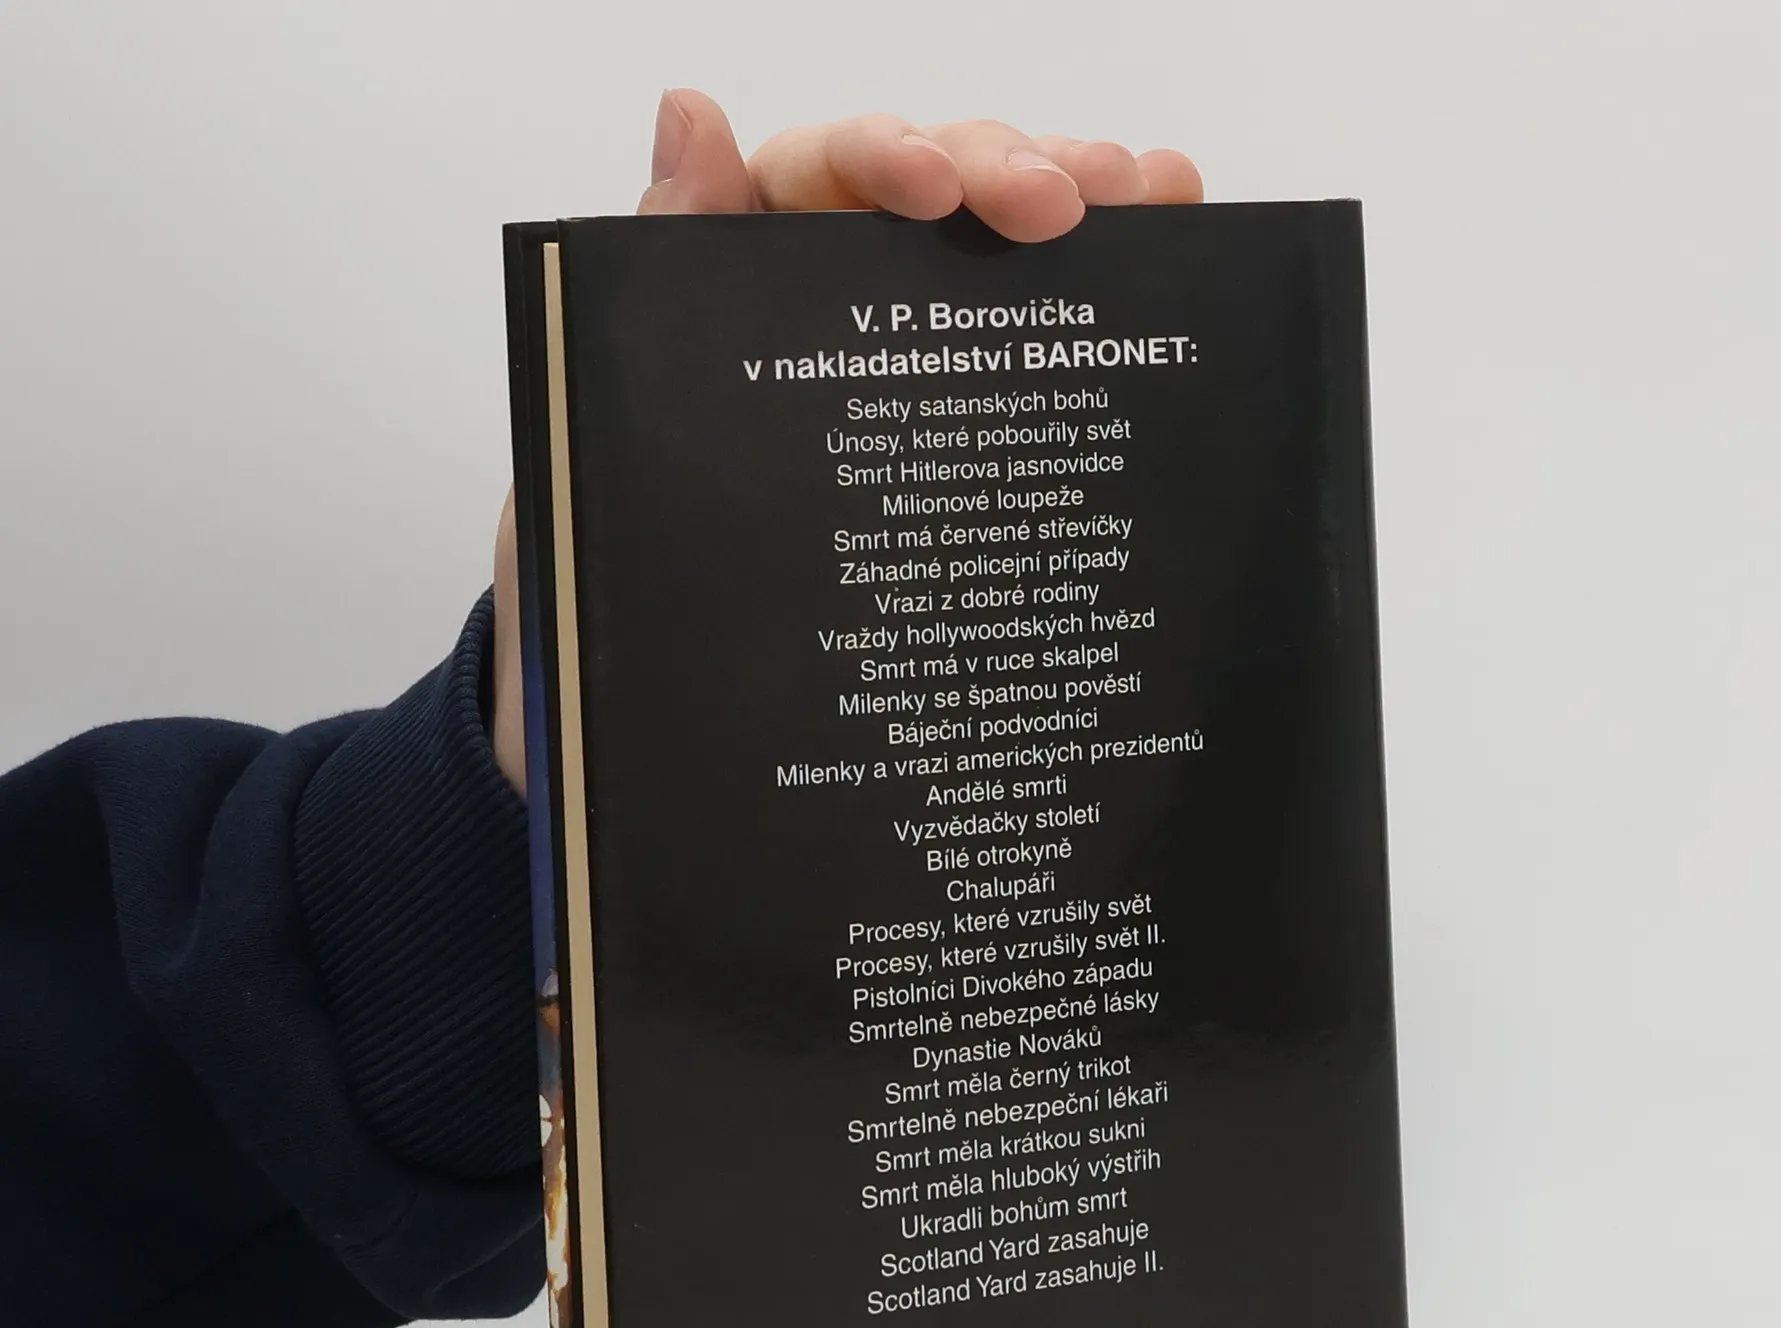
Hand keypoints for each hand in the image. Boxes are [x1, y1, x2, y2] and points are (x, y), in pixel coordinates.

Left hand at [490, 90, 1203, 792]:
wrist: (630, 747)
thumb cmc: (596, 606)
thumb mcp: (600, 450)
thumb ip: (646, 291)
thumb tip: (688, 115)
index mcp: (727, 301)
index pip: (810, 179)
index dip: (881, 158)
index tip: (940, 194)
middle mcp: (821, 324)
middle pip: (925, 199)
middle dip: (1008, 172)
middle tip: (1087, 202)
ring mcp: (897, 388)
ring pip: (990, 263)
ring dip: (1077, 211)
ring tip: (1157, 202)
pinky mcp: (950, 464)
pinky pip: (1022, 361)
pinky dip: (1097, 301)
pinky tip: (1171, 254)